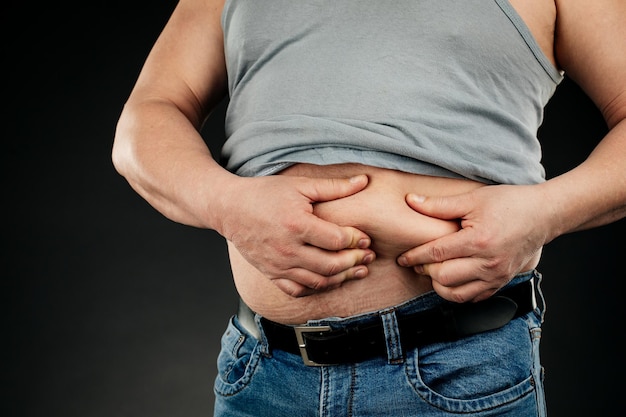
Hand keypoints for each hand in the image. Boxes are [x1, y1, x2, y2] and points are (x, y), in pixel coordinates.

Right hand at [217, 174, 375, 296]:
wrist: (229, 208)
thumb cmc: (264, 193)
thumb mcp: (299, 184)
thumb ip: (334, 186)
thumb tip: (364, 181)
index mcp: (296, 224)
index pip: (336, 240)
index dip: (355, 240)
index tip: (364, 237)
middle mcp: (287, 249)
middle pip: (331, 264)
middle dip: (355, 261)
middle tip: (369, 256)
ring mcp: (278, 265)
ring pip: (318, 282)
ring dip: (343, 278)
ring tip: (358, 271)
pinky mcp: (271, 274)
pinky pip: (299, 290)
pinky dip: (318, 289)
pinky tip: (332, 280)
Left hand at [397, 185, 548, 302]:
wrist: (544, 215)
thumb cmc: (510, 203)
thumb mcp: (473, 198)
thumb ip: (439, 205)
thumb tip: (410, 201)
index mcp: (479, 240)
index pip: (437, 254)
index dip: (415, 256)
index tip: (402, 258)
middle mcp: (488, 263)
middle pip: (444, 277)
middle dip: (425, 271)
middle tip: (418, 262)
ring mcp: (496, 277)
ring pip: (456, 294)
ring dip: (438, 285)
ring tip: (432, 272)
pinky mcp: (501, 284)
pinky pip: (473, 298)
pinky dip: (457, 293)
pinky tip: (450, 280)